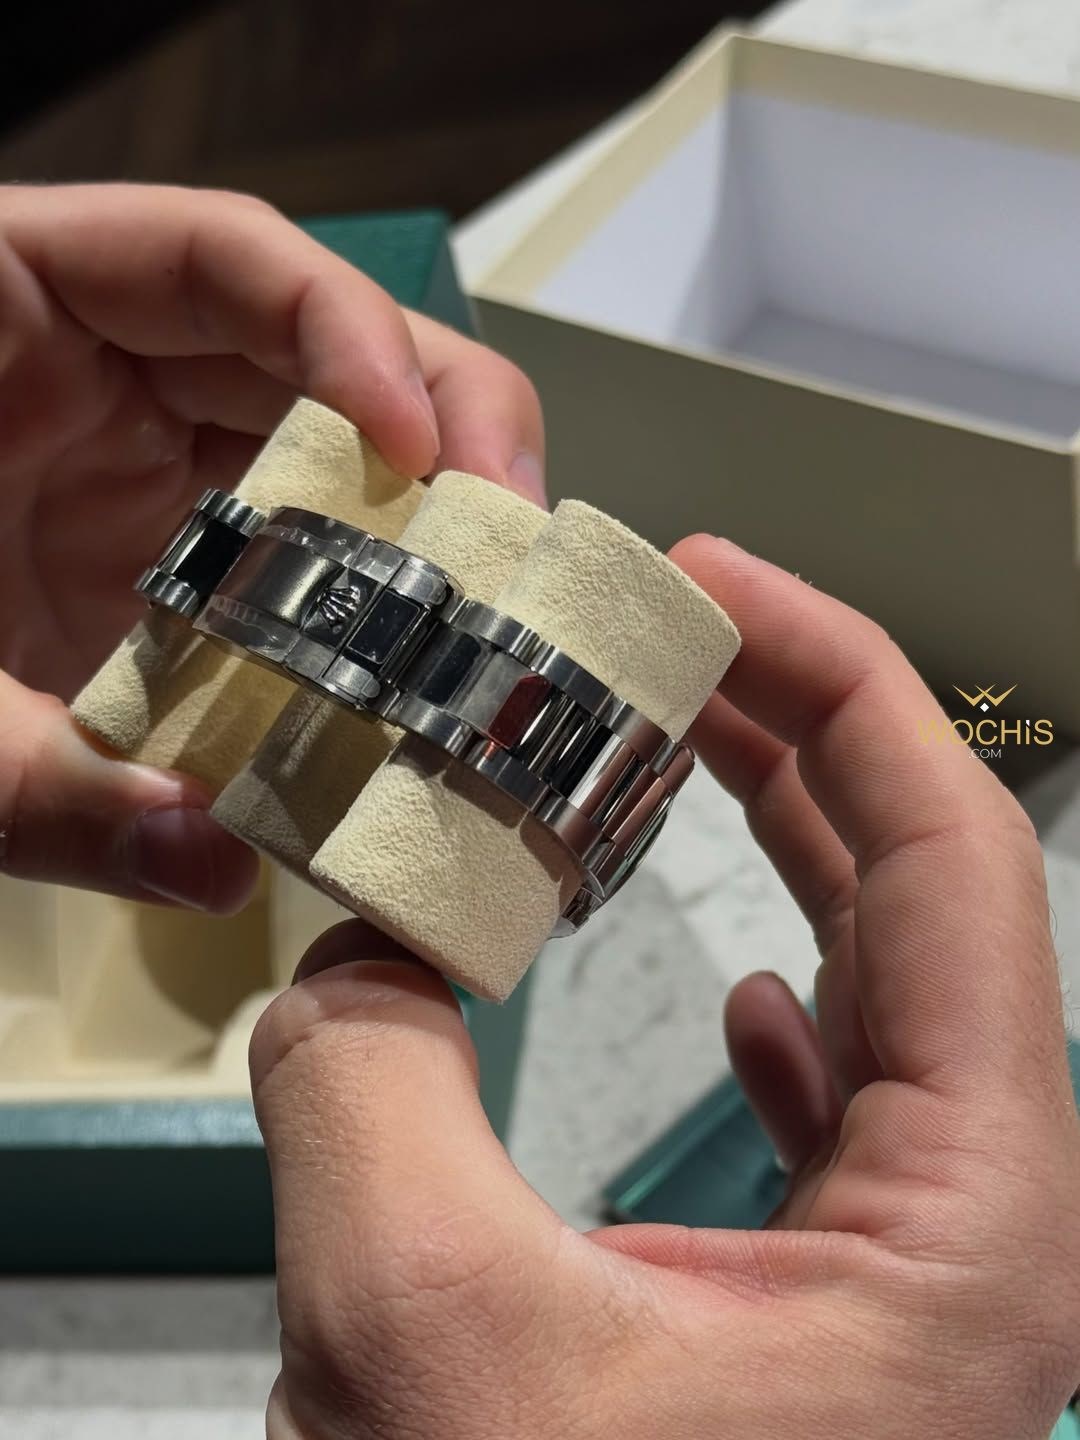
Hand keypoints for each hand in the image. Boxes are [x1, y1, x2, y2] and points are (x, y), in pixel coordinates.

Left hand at [0, 182, 542, 910]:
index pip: (223, 255)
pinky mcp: (157, 551)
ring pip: (323, 451)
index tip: (420, 443)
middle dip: (435, 424)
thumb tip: (216, 867)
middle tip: (509, 530)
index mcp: (11, 309)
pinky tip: (398, 665)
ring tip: (488, 607)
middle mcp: (97, 370)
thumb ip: (35, 784)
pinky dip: (352, 608)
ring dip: (417, 526)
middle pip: (313, 344)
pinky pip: (288, 555)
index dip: (346, 327)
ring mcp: (137, 462)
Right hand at [251, 536, 1079, 1438]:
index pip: (952, 865)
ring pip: (880, 1002)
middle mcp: (979, 1241)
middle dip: (799, 740)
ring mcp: (915, 1283)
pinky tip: (739, 993)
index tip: (720, 585)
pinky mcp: (836, 1327)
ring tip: (686, 749)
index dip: (843, 684)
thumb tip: (345, 957)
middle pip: (919, 905)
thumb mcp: (429, 1339)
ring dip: (785, 858)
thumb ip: (366, 1090)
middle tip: (680, 634)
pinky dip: (791, 1021)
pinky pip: (849, 1119)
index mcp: (976, 1230)